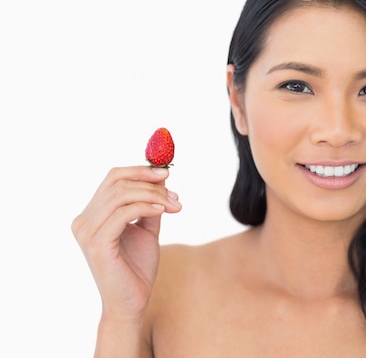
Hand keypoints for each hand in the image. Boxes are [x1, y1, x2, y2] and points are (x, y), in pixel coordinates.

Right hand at [71, 166, 181, 321]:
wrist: (132, 302)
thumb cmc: (137, 267)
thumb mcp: (147, 229)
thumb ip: (150, 205)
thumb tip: (162, 179)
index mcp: (92, 215)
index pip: (113, 178)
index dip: (140, 171)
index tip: (166, 172)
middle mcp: (84, 220)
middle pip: (117, 182)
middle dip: (149, 181)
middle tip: (174, 190)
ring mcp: (87, 231)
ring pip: (121, 195)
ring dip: (153, 195)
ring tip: (174, 204)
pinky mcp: (96, 243)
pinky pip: (124, 213)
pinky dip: (147, 207)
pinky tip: (163, 210)